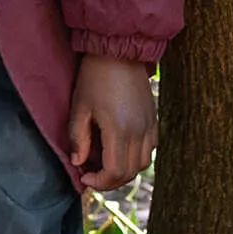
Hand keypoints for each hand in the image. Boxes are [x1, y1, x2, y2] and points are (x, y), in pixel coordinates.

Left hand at [66, 53, 158, 190]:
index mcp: (119, 130)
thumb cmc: (95, 77)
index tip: (84, 176)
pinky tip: (122, 148)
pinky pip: (151, 147)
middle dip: (110, 181)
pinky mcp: (154, 118)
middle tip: (92, 175)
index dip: (99, 182)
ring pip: (144, 163)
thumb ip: (78, 139)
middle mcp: (139, 131)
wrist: (119, 52)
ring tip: (107, 164)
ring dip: (125, 170)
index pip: (115, 172)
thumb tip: (79, 163)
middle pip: (130, 172)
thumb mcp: (80, 108)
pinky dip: (137, 156)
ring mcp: (150, 124)